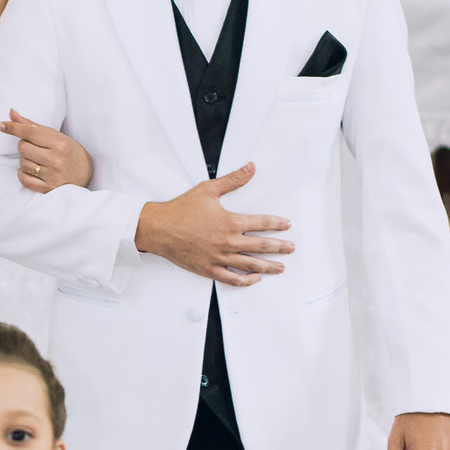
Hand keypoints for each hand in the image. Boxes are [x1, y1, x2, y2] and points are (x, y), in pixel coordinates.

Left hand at [0, 109, 93, 192]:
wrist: (85, 173)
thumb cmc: (68, 151)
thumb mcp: (55, 135)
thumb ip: (32, 125)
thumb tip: (11, 113)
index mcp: (59, 143)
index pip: (30, 132)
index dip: (13, 127)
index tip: (1, 125)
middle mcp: (56, 159)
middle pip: (23, 147)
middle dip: (24, 145)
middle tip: (35, 148)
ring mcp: (52, 176)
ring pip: (22, 163)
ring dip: (24, 160)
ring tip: (37, 160)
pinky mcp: (48, 189)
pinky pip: (24, 179)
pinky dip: (23, 174)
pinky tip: (31, 171)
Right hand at [135, 162, 292, 284]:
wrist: (159, 229)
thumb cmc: (180, 210)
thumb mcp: (208, 190)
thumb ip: (233, 180)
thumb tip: (250, 168)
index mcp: (231, 222)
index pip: (262, 224)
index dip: (277, 224)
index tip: (286, 225)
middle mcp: (228, 242)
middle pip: (262, 246)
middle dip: (280, 247)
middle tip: (290, 248)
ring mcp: (219, 258)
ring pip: (250, 265)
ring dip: (268, 266)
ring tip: (280, 267)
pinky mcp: (209, 269)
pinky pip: (232, 278)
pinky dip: (246, 280)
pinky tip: (254, 278)